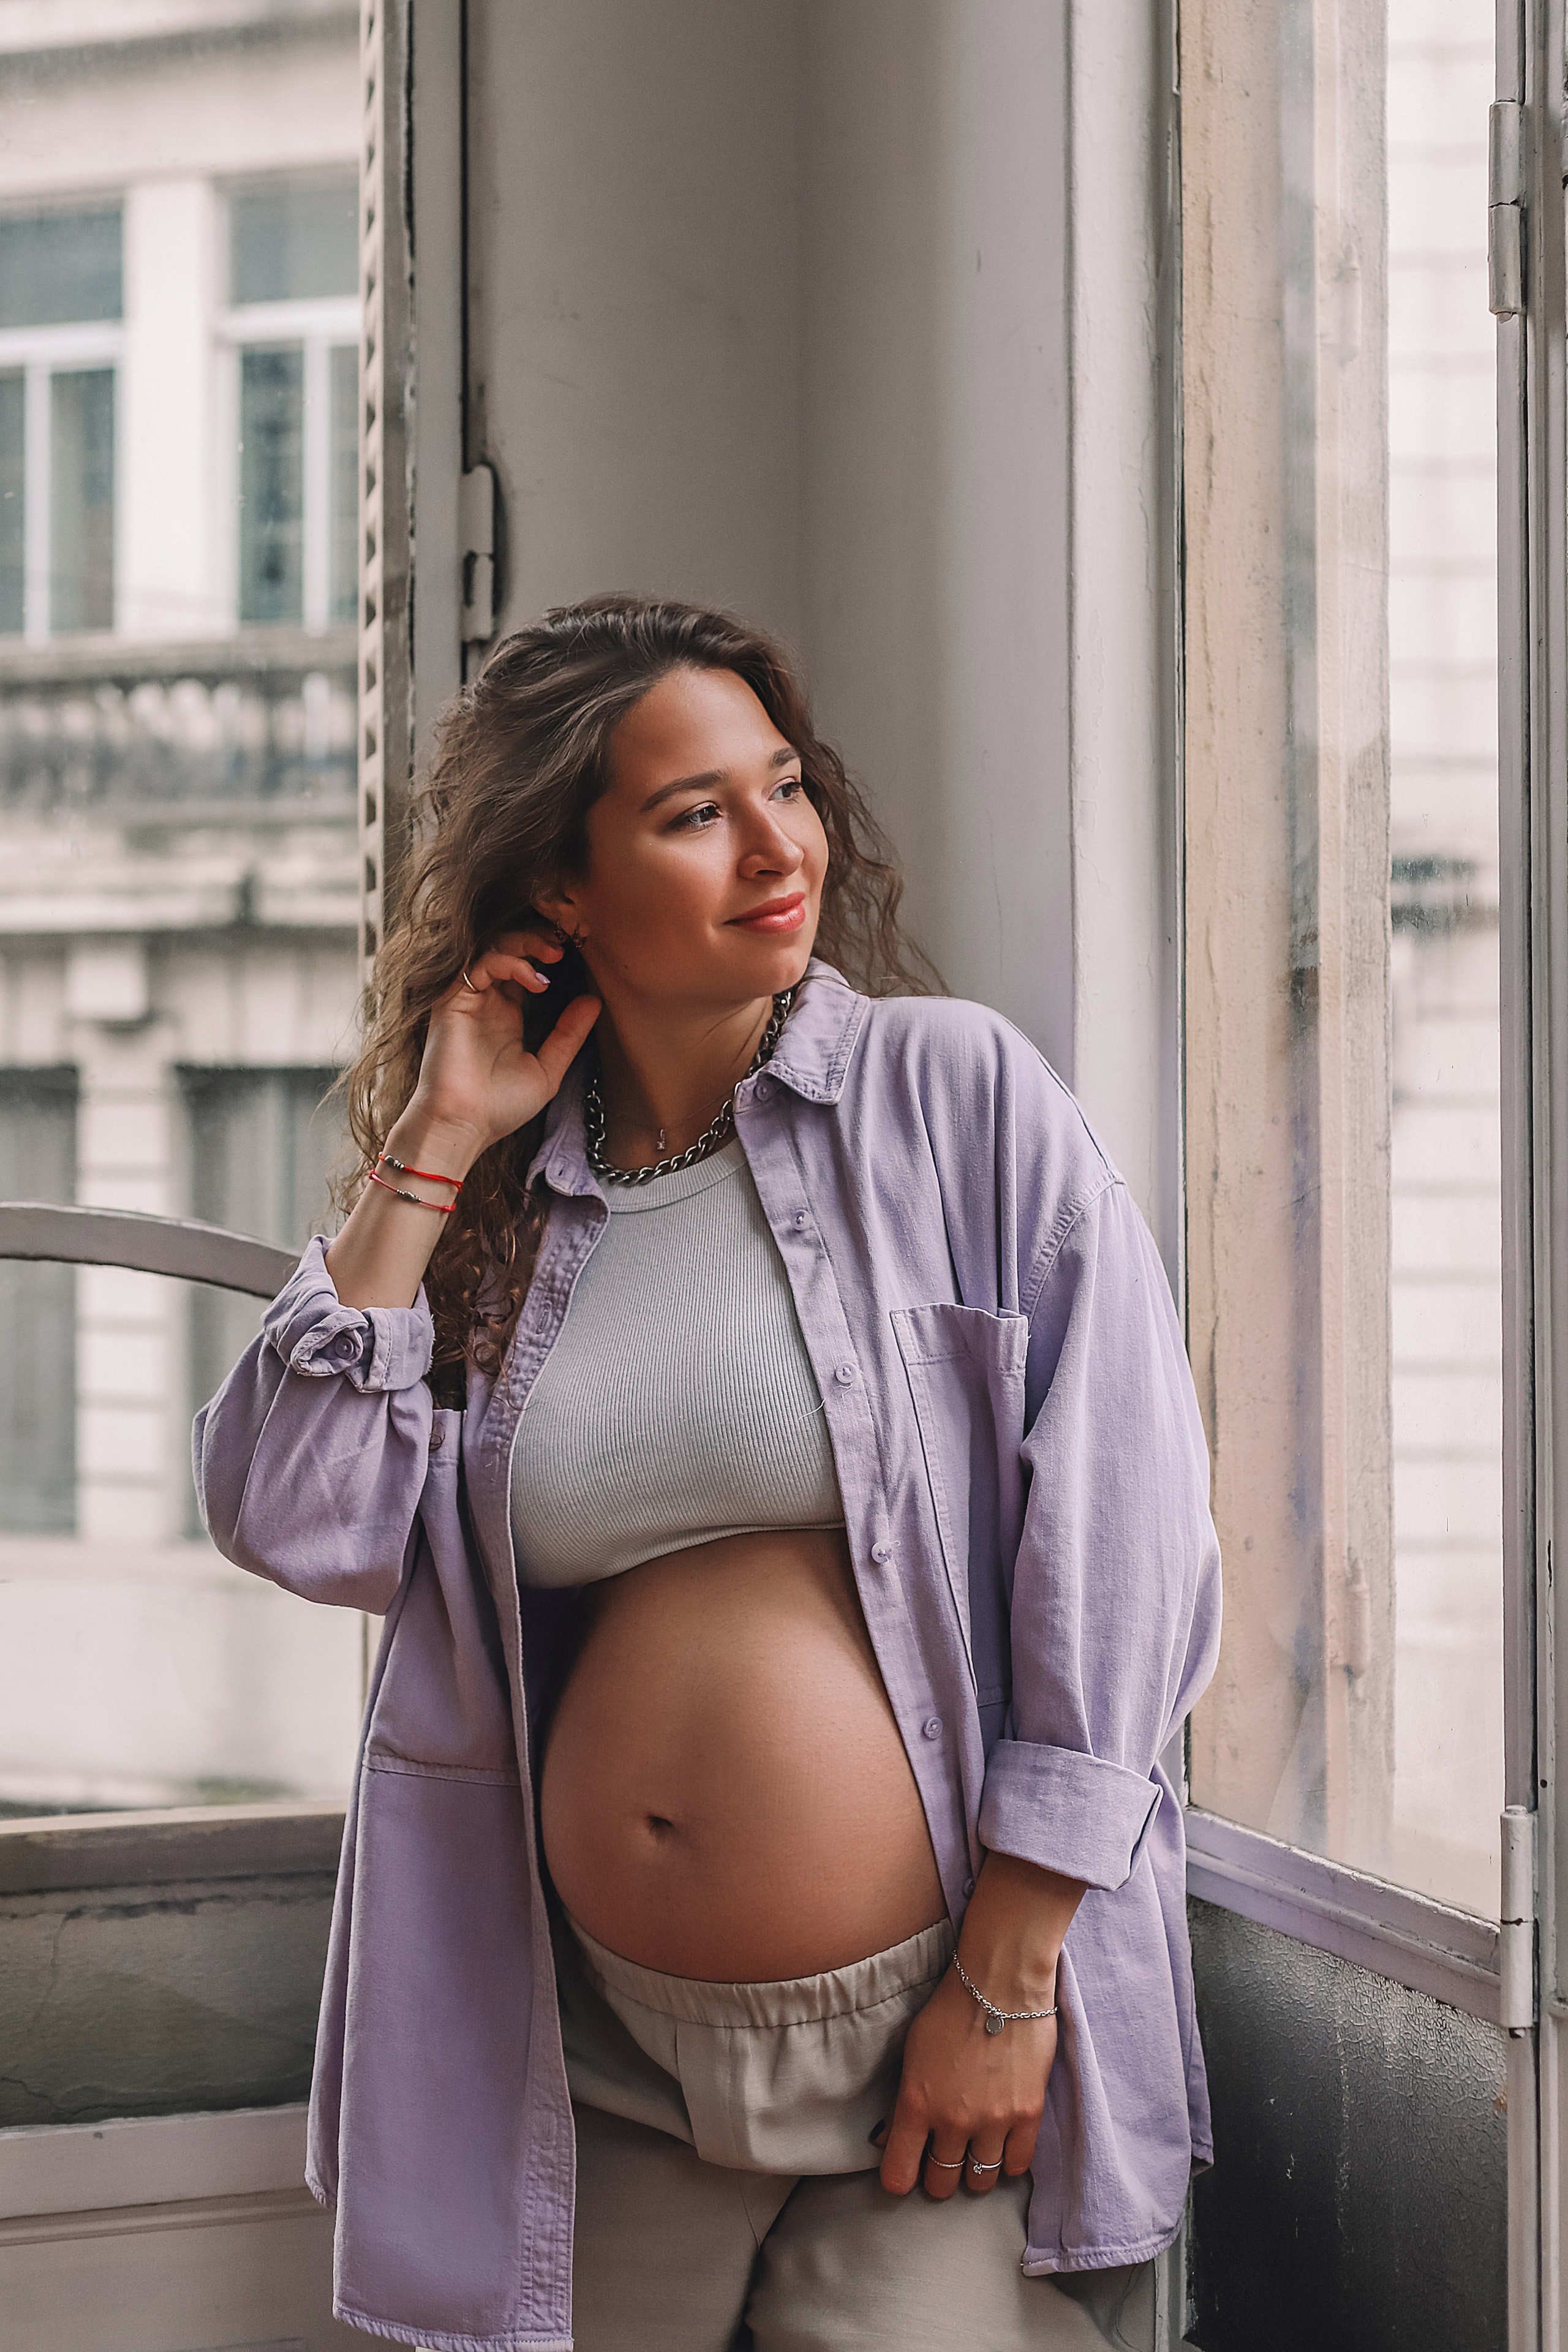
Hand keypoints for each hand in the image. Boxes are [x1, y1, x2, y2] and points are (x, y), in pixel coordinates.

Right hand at [398, 926, 601, 1171]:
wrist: (463, 1125)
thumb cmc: (500, 1107)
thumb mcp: (547, 1069)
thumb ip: (569, 1035)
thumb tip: (594, 1001)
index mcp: (507, 1015)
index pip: (526, 969)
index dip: (548, 957)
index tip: (578, 954)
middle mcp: (487, 1002)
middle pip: (508, 951)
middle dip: (538, 941)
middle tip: (567, 944)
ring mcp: (468, 999)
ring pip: (492, 949)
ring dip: (524, 944)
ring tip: (554, 954)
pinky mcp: (451, 1001)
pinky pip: (478, 965)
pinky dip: (507, 962)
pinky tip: (534, 979)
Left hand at [874, 1963, 1056, 2201]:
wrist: (1001, 1982)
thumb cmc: (950, 2010)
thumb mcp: (912, 2051)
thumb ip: (902, 2102)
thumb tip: (887, 2139)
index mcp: (915, 2104)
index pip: (898, 2176)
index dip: (901, 2177)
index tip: (908, 2168)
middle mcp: (952, 2121)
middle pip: (941, 2184)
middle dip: (939, 2174)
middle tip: (945, 2155)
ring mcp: (992, 2121)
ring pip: (979, 2182)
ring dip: (974, 2169)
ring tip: (975, 2147)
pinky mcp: (1027, 2115)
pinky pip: (1016, 2166)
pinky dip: (1007, 2160)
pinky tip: (1002, 2142)